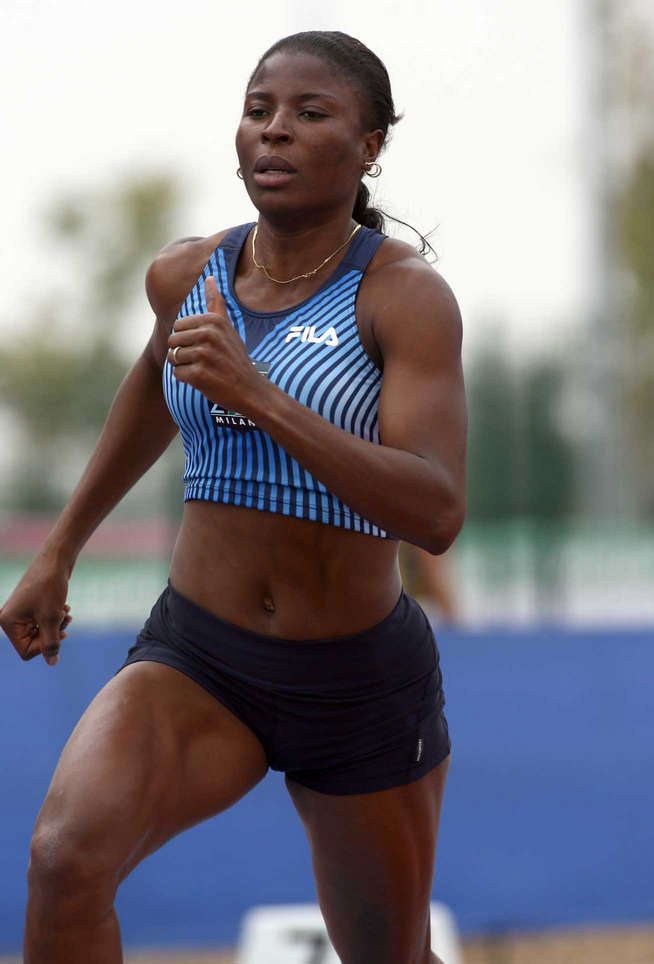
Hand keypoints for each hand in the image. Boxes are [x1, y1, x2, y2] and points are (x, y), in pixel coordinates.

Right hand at [0, 556, 71, 665]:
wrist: (56, 559)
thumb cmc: (50, 586)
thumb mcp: (52, 618)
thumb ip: (52, 643)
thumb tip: (52, 663)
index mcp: (8, 622)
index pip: (26, 652)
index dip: (45, 646)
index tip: (59, 631)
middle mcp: (10, 619)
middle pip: (34, 643)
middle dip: (53, 634)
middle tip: (64, 618)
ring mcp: (21, 613)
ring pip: (42, 633)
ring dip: (57, 625)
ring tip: (66, 612)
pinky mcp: (31, 607)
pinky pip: (44, 622)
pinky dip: (56, 618)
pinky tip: (65, 607)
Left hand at [167, 276, 267, 413]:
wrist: (249, 389)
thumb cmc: (235, 357)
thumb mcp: (227, 327)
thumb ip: (216, 303)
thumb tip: (210, 277)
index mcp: (212, 321)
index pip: (178, 326)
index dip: (188, 339)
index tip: (206, 347)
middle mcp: (208, 335)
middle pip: (172, 341)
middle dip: (183, 353)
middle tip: (205, 360)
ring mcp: (203, 355)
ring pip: (173, 358)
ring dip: (185, 366)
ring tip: (205, 369)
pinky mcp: (198, 374)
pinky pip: (177, 374)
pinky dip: (187, 379)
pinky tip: (204, 380)